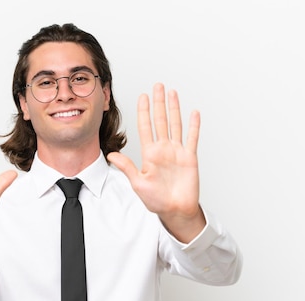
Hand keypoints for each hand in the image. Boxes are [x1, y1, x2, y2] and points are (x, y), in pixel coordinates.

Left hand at [106, 83, 204, 241]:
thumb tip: (111, 155)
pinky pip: (192, 138)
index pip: (145, 127)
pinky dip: (194, 126)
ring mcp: (177, 152)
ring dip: (174, 109)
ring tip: (172, 93)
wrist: (175, 210)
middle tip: (158, 86)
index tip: (142, 96)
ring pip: (175, 124)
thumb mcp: (137, 183)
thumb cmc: (156, 200)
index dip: (144, 111)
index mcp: (149, 154)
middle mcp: (163, 149)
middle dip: (158, 103)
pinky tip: (194, 113)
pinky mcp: (190, 158)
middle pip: (160, 120)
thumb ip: (127, 167)